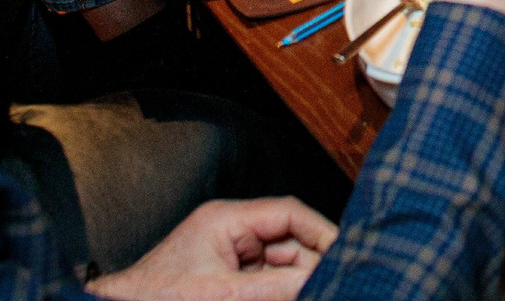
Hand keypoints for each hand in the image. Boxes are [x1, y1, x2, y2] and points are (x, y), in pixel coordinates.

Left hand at [86, 197, 335, 300]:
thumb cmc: (158, 298)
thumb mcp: (223, 294)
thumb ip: (275, 289)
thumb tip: (318, 281)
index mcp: (227, 218)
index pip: (289, 213)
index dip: (321, 232)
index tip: (346, 254)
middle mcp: (230, 232)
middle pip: (289, 242)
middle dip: (312, 264)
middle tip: (337, 283)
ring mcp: (229, 257)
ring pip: (281, 266)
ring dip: (298, 283)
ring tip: (318, 290)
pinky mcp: (226, 280)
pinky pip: (266, 283)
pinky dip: (281, 293)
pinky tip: (297, 295)